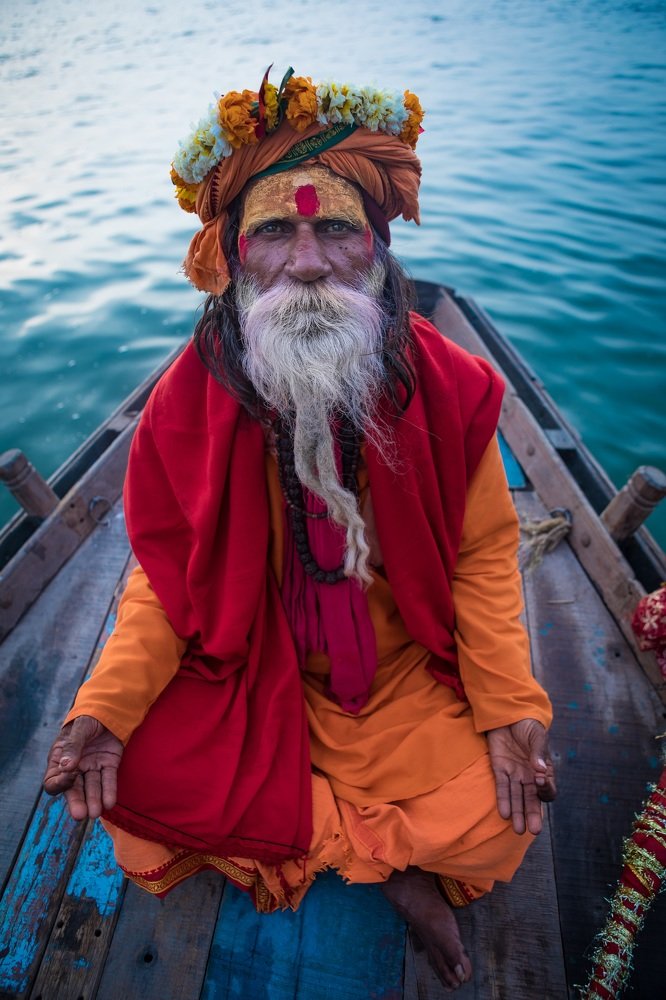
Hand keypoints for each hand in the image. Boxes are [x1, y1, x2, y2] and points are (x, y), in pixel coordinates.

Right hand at [43, 715, 123, 819]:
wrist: (107, 709)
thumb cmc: (86, 718)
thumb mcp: (79, 729)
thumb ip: (73, 747)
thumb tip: (66, 767)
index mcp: (59, 759)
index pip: (53, 780)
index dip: (60, 783)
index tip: (70, 776)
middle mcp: (75, 767)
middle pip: (73, 790)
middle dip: (77, 802)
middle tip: (81, 815)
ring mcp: (92, 767)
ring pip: (91, 788)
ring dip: (94, 800)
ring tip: (97, 813)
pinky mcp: (109, 764)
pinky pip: (108, 780)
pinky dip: (109, 791)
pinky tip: (110, 803)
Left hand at [486, 718, 556, 835]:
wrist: (509, 715)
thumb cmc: (528, 726)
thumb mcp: (537, 736)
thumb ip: (538, 752)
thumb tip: (540, 769)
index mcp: (543, 770)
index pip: (548, 789)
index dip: (545, 790)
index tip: (539, 782)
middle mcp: (529, 777)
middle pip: (532, 800)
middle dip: (532, 815)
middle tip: (534, 831)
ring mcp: (514, 774)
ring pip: (517, 798)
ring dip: (517, 813)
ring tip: (518, 830)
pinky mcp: (499, 769)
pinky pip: (501, 788)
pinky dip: (503, 800)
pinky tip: (504, 814)